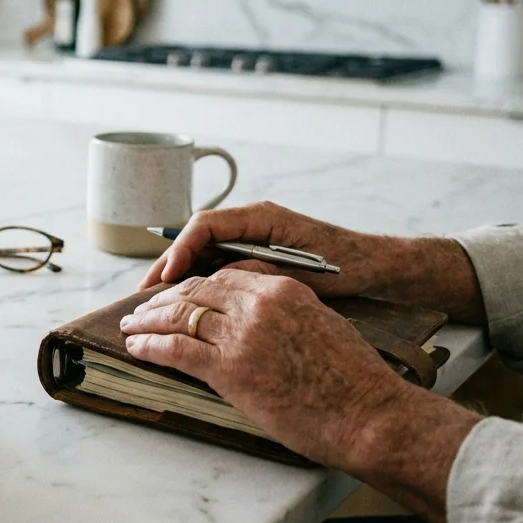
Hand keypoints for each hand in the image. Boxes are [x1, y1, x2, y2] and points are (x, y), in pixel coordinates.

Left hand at [121, 266, 420, 467]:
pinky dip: (149, 346)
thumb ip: (287, 315)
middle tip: (143, 308)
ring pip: (179, 316)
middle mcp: (258, 303)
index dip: (194, 285)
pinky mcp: (229, 367)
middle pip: (196, 291)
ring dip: (148, 321)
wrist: (370, 414)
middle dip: (164, 299)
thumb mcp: (323, 326)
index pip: (224, 277)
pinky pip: (174, 349)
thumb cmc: (354, 382)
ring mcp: (241, 334)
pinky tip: (135, 348)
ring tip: (131, 326)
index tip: (177, 293)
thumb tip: (262, 325)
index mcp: (283, 289)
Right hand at [139, 201, 401, 296]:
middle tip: (145, 294)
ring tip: (156, 302)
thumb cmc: (346, 266)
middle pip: (196, 238)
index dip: (180, 249)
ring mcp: (253, 239)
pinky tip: (187, 305)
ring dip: (180, 276)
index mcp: (261, 218)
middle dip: (169, 265)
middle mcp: (252, 224)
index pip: (205, 225)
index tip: (166, 277)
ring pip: (203, 253)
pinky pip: (218, 265)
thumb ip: (258, 271)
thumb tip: (215, 279)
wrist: (377, 268)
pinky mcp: (258, 257)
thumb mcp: (298, 272)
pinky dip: (200, 282)